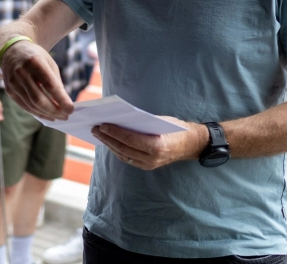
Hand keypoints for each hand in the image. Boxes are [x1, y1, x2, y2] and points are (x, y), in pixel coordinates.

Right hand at [0, 40, 72, 120]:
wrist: (12, 51)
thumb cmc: (36, 57)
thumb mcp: (49, 63)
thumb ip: (56, 82)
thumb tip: (64, 103)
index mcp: (35, 61)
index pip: (50, 85)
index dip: (61, 99)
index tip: (71, 109)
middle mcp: (22, 72)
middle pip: (39, 99)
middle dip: (54, 110)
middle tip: (66, 116)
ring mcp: (13, 82)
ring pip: (31, 105)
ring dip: (47, 114)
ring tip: (58, 117)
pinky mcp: (9, 90)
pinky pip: (24, 106)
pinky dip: (37, 113)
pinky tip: (47, 115)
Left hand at [91, 118, 206, 170]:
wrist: (190, 145)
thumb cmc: (176, 128)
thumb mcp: (161, 121)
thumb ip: (143, 122)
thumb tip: (120, 118)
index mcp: (157, 146)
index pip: (130, 139)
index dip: (114, 132)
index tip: (102, 125)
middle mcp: (152, 158)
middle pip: (123, 149)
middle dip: (108, 138)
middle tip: (96, 128)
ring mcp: (149, 165)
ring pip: (123, 155)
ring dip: (109, 145)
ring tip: (99, 134)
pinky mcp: (146, 166)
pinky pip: (128, 158)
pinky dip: (117, 149)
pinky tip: (109, 141)